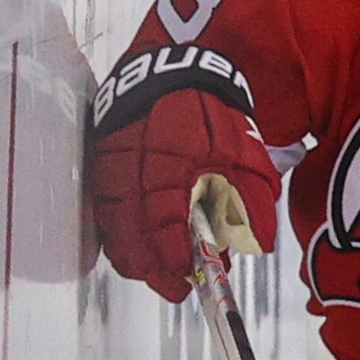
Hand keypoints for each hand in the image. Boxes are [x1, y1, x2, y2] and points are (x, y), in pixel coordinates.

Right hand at [90, 82, 279, 302]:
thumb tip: (259, 244)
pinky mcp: (100, 169)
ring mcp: (110, 170)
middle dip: (153, 271)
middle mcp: (131, 170)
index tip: (185, 278)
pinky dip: (123, 238)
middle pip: (130, 239)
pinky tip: (143, 247)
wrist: (170, 72)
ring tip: (162, 271)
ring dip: (137, 259)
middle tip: (176, 287)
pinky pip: (105, 216)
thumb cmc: (210, 113)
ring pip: (114, 232)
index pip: (162, 225)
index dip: (171, 259)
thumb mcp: (244, 154)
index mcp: (169, 165)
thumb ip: (252, 201)